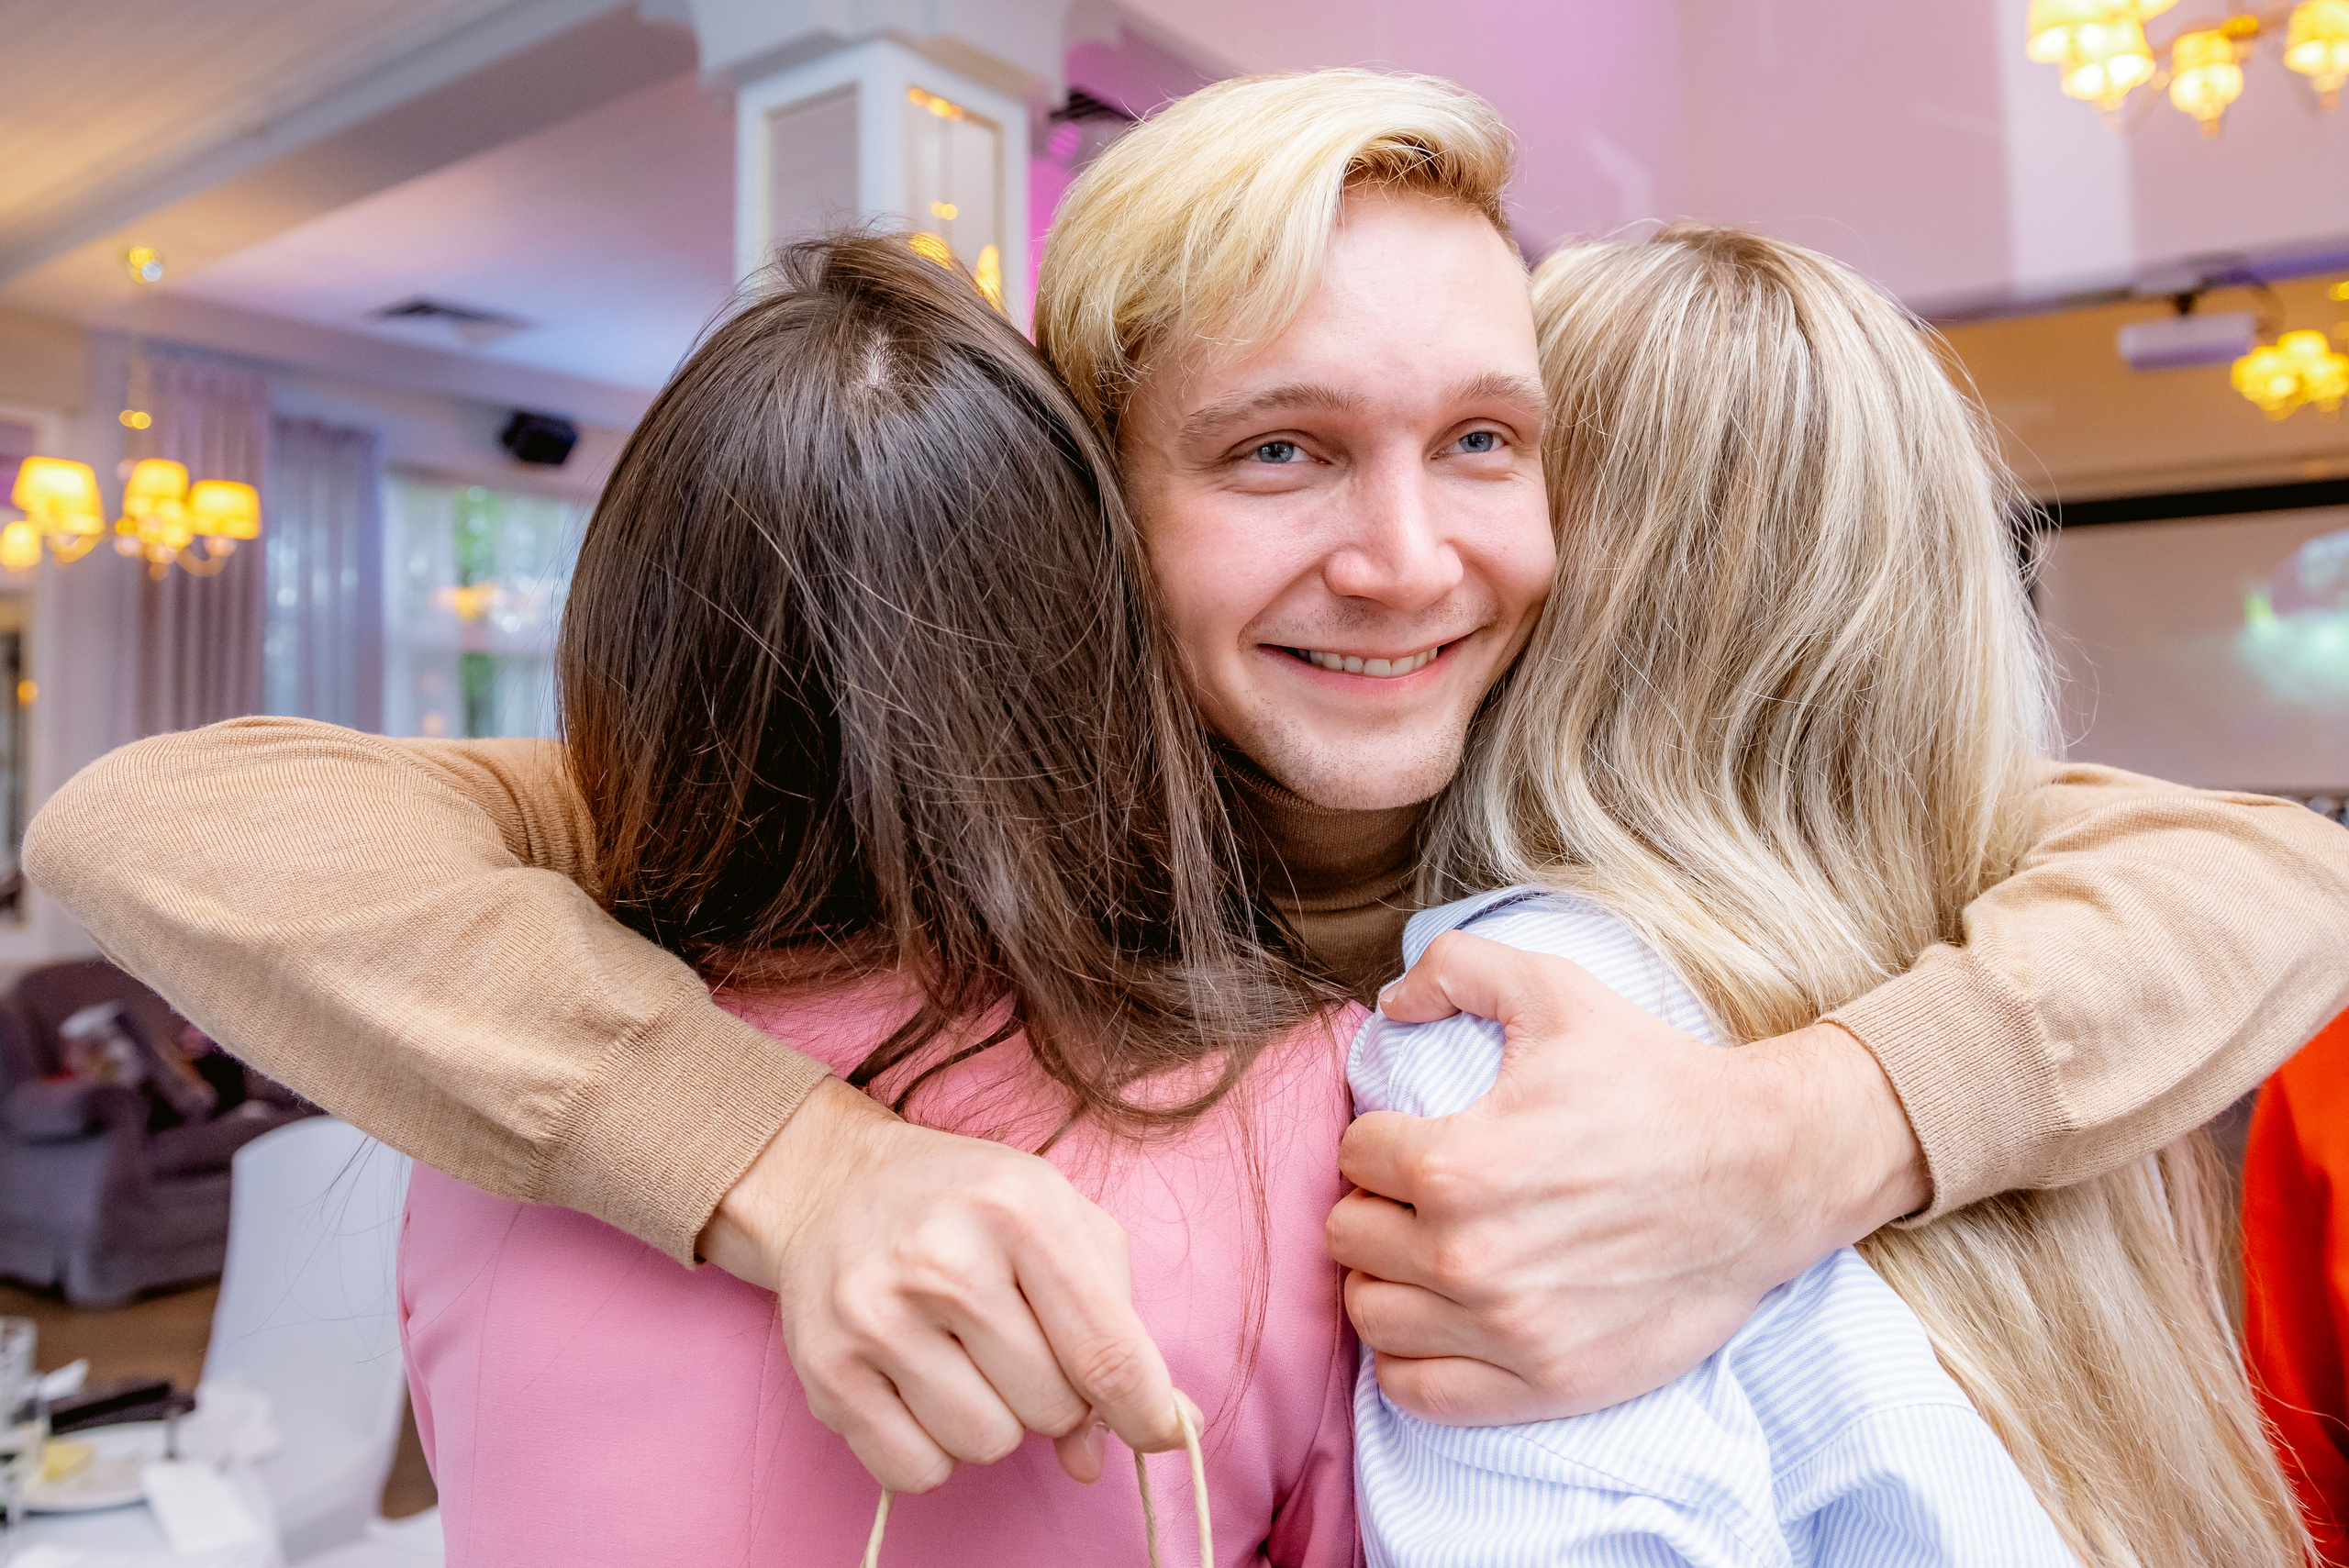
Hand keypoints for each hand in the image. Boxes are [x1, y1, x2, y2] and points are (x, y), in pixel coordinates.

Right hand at [697, 1078, 1195, 1490]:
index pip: (1106, 1351)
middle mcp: (944, 1260)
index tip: (1162, 1431)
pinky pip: (915, 1470)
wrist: (833, 1182)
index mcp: (1019, 1209)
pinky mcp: (826, 1370)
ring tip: (963, 1356)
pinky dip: (931, 1448)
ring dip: (992, 1419)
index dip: (1145, 1411)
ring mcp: (876, 1318)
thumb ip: (1113, 1323)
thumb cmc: (967, 1205)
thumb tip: (1122, 1442)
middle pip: (1051, 1409)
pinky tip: (919, 1385)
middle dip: (1054, 1393)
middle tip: (1016, 1340)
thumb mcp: (1059, 1219)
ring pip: (986, 1445)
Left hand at [1327, 931, 1927, 1424]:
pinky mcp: (1545, 1383)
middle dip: (1376, 1203)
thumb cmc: (1659, 1080)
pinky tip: (1442, 1317)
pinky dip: (1410, 1357)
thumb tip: (1389, 1002)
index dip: (1379, 1134)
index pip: (1352, 1153)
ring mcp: (1508, 1329)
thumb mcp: (1558, 990)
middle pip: (1348, 1235)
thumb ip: (1457, 967)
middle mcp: (1471, 1255)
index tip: (1416, 1134)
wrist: (1767, 1172)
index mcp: (1459, 1162)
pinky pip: (1417, 1391)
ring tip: (1426, 1251)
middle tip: (1420, 1192)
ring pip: (1370, 1315)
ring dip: (1385, 1278)